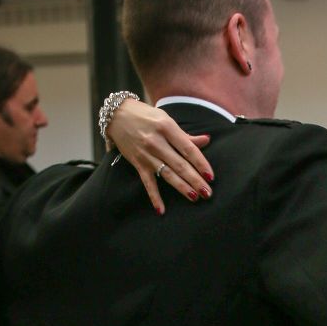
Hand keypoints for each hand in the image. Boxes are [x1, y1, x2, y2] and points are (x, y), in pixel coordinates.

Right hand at [107, 100, 213, 214]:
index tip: (211, 176)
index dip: (201, 163)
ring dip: (181, 187)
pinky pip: (148, 183)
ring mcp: (146, 154)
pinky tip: (161, 210)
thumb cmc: (146, 116)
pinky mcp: (137, 163)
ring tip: (195, 197)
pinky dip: (154, 197)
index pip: (188, 149)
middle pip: (180, 164)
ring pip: (167, 174)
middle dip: (195, 180)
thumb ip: (185, 135)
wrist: (116, 115)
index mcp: (167, 128)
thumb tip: (206, 141)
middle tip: (207, 193)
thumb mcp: (166, 120)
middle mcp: (157, 142)